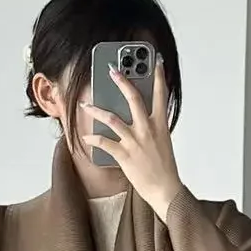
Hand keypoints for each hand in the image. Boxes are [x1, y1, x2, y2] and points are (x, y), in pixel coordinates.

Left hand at [80, 57, 183, 222]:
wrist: (165, 189)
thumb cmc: (164, 168)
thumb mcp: (163, 141)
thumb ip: (154, 125)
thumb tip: (144, 115)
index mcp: (160, 124)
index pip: (161, 94)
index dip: (158, 75)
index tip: (154, 61)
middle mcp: (147, 129)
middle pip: (133, 98)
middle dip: (121, 81)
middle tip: (111, 70)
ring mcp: (135, 141)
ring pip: (112, 119)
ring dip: (96, 110)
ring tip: (85, 105)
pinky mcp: (125, 155)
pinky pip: (105, 143)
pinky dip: (93, 138)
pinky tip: (86, 135)